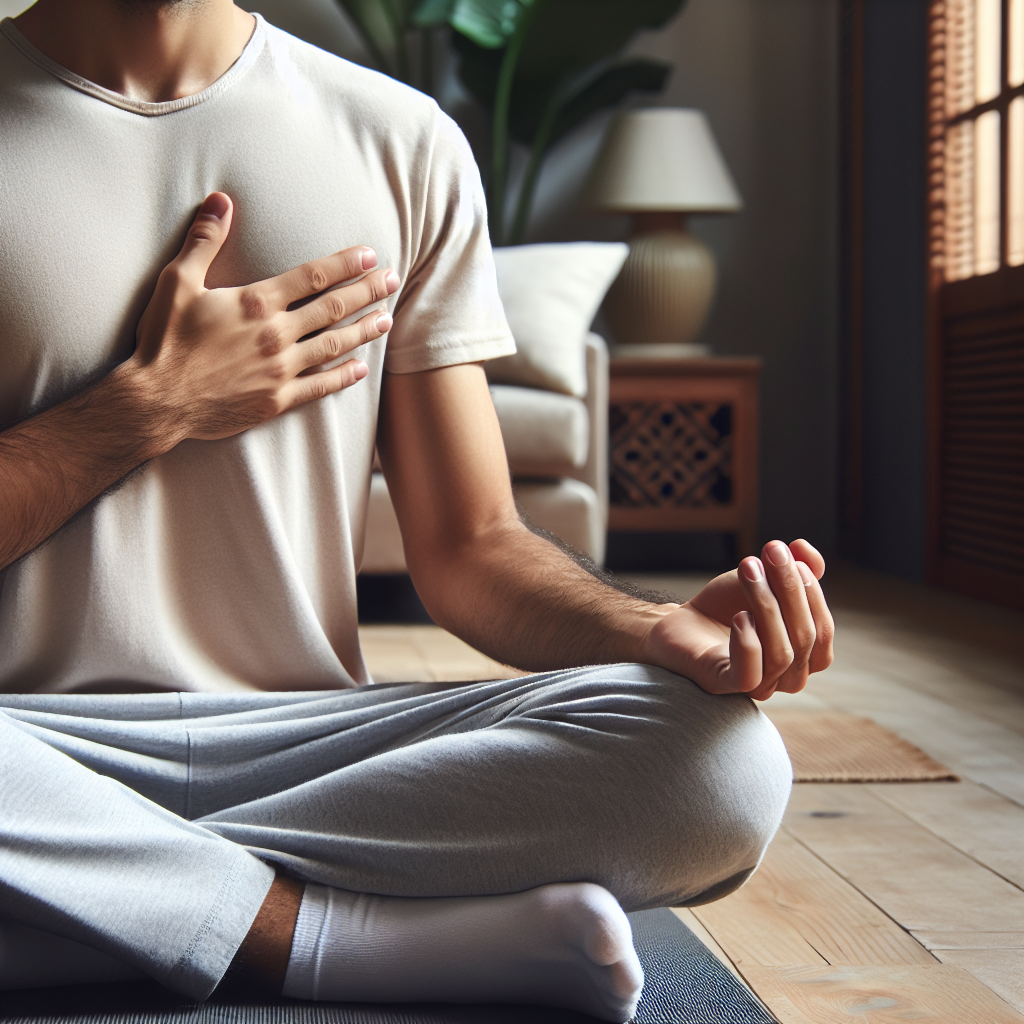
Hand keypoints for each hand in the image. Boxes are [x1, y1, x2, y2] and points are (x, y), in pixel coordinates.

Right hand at [130, 191, 398, 441]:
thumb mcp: (177, 282)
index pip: (312, 277)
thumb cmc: (163, 340)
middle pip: (332, 308)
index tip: (369, 256)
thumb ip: (204, 241)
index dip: (345, 265)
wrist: (156, 400)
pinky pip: (320, 386)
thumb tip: (221, 201)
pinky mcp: (277, 400)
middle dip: (366, 292)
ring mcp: (280, 369)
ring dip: (363, 330)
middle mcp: (275, 334)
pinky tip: (361, 369)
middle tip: (392, 281)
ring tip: (387, 319)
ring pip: (333, 345)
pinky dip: (342, 377)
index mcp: (256, 302)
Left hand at [639, 539, 833, 700]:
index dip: (812, 594)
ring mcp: (757, 685)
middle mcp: (787, 677)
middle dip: (790, 589)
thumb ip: (794, 564)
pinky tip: (739, 616)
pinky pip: (749, 675)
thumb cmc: (727, 604)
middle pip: (804, 639)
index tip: (790, 554)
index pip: (823, 632)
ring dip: (767, 604)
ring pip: (781, 655)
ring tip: (748, 568)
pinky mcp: (724, 685)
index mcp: (805, 656)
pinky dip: (748, 644)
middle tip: (771, 550)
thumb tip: (802, 548)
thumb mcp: (765, 578)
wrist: (682, 619)